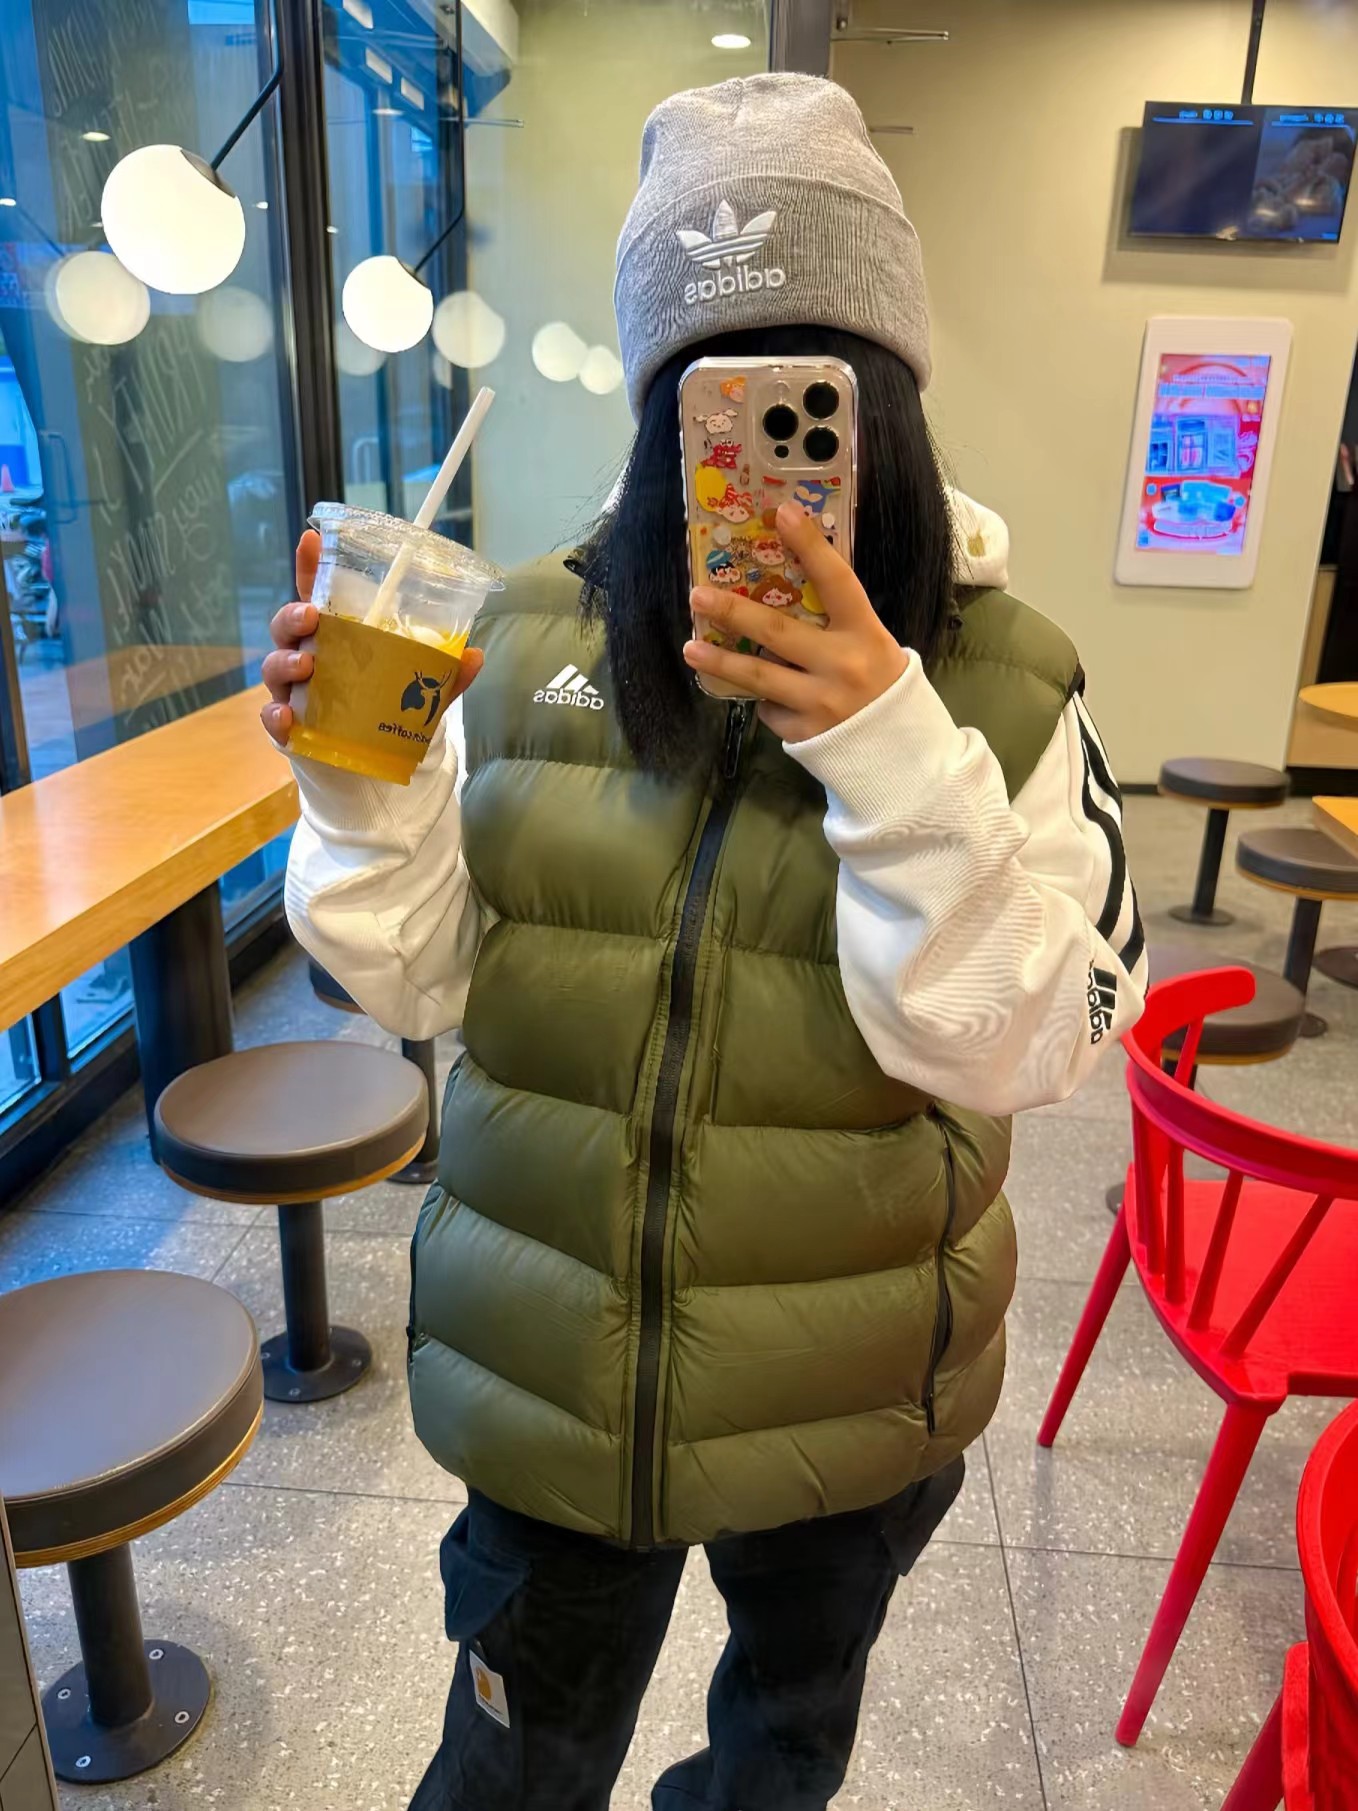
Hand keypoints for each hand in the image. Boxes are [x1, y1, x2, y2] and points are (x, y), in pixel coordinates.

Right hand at [261, 529, 484, 747]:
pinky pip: (272, 716)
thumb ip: (442, 674)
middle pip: (287, 624)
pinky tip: (287, 716)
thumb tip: (476, 656)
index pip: (316, 592)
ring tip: (307, 667)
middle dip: (293, 616)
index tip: (311, 540)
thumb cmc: (380, 706)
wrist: (361, 757)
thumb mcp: (416, 689)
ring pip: (275, 665)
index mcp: (335, 635)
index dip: (310, 566)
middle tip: (311, 617)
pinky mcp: (287, 723)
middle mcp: (307, 654)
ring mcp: (293, 688)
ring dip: (286, 662)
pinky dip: (275, 716)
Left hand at [683, 502, 907, 742]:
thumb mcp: (872, 645)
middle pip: (778, 632)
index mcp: (865, 634)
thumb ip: (837, 623)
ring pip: (760, 676)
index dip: (811, 546)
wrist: (899, 751)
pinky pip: (771, 709)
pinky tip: (766, 697)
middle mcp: (843, 666)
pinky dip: (764, 700)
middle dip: (733, 612)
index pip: (837, 581)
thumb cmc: (882, 686)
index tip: (783, 513)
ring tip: (690, 649)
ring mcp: (822, 703)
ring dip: (721, 662)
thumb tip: (782, 590)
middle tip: (697, 595)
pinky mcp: (805, 733)